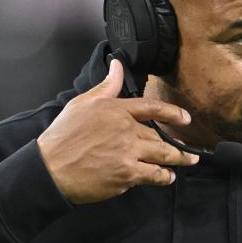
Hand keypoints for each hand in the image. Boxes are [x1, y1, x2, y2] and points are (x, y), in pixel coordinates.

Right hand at [37, 60, 198, 203]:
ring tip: (187, 161)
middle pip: (160, 136)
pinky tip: (167, 177)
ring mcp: (128, 153)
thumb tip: (117, 65)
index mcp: (116, 110)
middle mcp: (126, 130)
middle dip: (177, 145)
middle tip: (190, 151)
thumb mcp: (82, 104)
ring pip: (162, 156)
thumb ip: (105, 86)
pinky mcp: (127, 174)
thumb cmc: (63, 137)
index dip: (173, 113)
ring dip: (177, 160)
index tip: (186, 119)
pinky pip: (153, 175)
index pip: (152, 108)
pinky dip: (163, 177)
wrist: (51, 169)